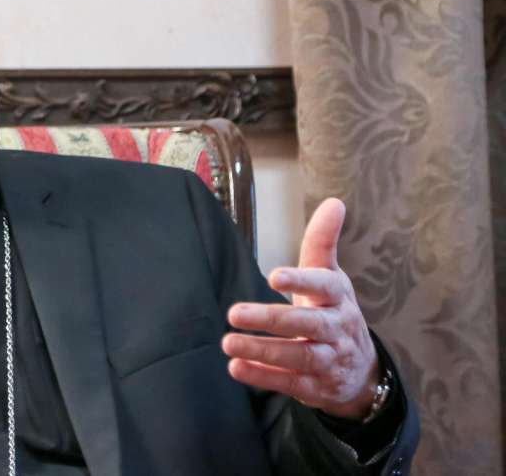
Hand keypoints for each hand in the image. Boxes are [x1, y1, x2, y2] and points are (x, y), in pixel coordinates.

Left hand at [222, 198, 379, 419]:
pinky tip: (237, 368)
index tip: (274, 275)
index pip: (324, 286)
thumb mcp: (330, 276)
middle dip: (270, 319)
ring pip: (298, 356)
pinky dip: (263, 376)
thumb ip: (323, 242)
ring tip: (228, 343)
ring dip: (262, 350)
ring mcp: (328, 360)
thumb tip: (335, 202)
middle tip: (234, 313)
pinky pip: (290, 382)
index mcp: (338, 297)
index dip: (301, 280)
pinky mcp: (316, 386)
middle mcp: (336, 328)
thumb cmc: (333, 311)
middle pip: (307, 323)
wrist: (360, 371)